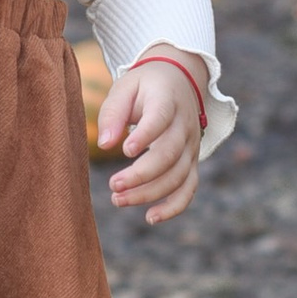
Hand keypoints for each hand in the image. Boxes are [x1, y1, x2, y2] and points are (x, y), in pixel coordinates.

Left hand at [97, 53, 205, 225]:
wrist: (179, 80)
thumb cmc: (145, 85)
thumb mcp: (124, 87)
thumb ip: (113, 113)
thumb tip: (104, 144)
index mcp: (167, 101)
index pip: (160, 119)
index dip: (146, 136)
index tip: (125, 151)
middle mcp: (184, 126)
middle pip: (169, 155)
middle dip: (141, 175)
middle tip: (113, 185)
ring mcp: (191, 146)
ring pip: (178, 176)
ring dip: (149, 193)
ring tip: (118, 199)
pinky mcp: (192, 162)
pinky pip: (189, 188)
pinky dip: (174, 207)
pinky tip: (150, 217)